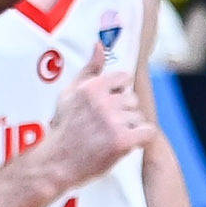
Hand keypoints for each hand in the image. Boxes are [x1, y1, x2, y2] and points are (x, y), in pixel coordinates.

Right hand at [31, 42, 148, 193]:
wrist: (58, 162)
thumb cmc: (64, 127)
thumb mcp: (70, 94)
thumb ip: (88, 69)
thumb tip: (100, 44)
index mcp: (91, 87)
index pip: (123, 78)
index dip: (119, 93)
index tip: (108, 107)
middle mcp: (102, 101)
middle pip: (132, 100)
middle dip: (124, 113)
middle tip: (106, 126)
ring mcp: (113, 121)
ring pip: (139, 117)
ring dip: (130, 128)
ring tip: (110, 137)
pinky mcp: (122, 140)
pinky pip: (147, 132)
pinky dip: (141, 139)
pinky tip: (126, 143)